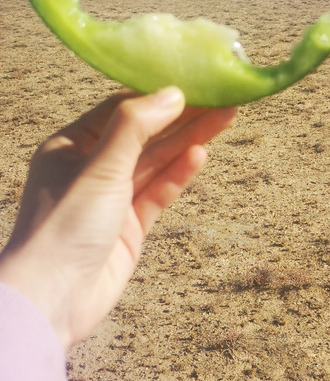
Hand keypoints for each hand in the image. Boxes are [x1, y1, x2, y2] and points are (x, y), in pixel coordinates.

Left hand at [0, 88, 235, 347]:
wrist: (53, 298)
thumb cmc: (64, 226)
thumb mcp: (99, 167)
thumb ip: (135, 128)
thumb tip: (172, 93)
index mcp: (69, 146)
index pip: (119, 110)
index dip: (155, 96)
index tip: (192, 82)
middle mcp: (89, 169)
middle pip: (143, 135)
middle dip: (181, 117)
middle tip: (221, 97)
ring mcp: (111, 199)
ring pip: (156, 163)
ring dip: (188, 140)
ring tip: (225, 117)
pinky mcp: (129, 227)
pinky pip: (158, 193)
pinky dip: (179, 174)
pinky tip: (201, 153)